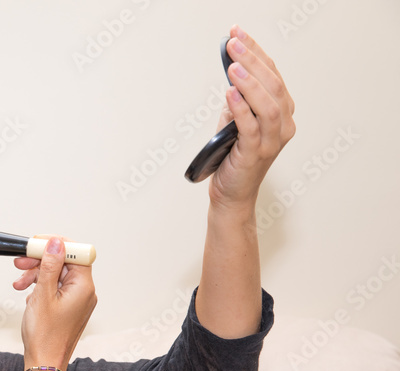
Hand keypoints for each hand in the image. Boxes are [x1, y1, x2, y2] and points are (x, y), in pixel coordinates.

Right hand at [14, 237, 96, 370]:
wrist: (44, 363)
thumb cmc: (45, 336)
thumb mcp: (42, 295)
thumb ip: (49, 266)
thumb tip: (56, 243)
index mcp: (83, 287)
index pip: (76, 252)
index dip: (56, 244)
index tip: (36, 244)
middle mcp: (84, 292)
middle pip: (64, 262)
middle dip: (41, 260)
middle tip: (20, 261)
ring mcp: (77, 300)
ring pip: (57, 275)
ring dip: (36, 274)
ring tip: (19, 283)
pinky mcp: (68, 307)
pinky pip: (55, 288)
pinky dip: (40, 287)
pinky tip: (28, 295)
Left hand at [209, 25, 295, 212]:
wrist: (231, 193)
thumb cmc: (233, 156)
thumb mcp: (235, 120)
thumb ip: (238, 98)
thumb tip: (232, 70)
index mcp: (283, 112)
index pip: (273, 74)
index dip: (256, 52)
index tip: (238, 33)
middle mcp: (284, 125)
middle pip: (273, 85)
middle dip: (252, 61)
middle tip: (232, 43)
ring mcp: (272, 141)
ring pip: (268, 106)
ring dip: (250, 83)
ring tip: (232, 66)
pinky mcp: (255, 154)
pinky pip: (251, 128)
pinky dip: (240, 108)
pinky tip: (229, 93)